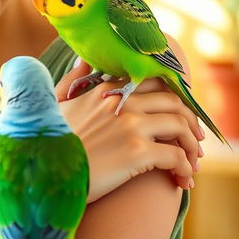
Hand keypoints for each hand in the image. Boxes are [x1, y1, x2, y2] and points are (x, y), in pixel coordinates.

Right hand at [56, 60, 203, 203]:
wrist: (44, 173)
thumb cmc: (50, 141)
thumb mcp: (57, 102)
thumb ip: (74, 79)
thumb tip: (82, 58)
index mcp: (106, 90)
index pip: (152, 82)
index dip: (170, 99)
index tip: (177, 115)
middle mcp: (122, 102)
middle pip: (173, 101)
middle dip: (189, 121)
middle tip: (194, 140)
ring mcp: (130, 125)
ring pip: (180, 126)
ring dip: (192, 145)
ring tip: (191, 163)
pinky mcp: (137, 152)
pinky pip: (176, 156)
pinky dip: (185, 168)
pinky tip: (181, 180)